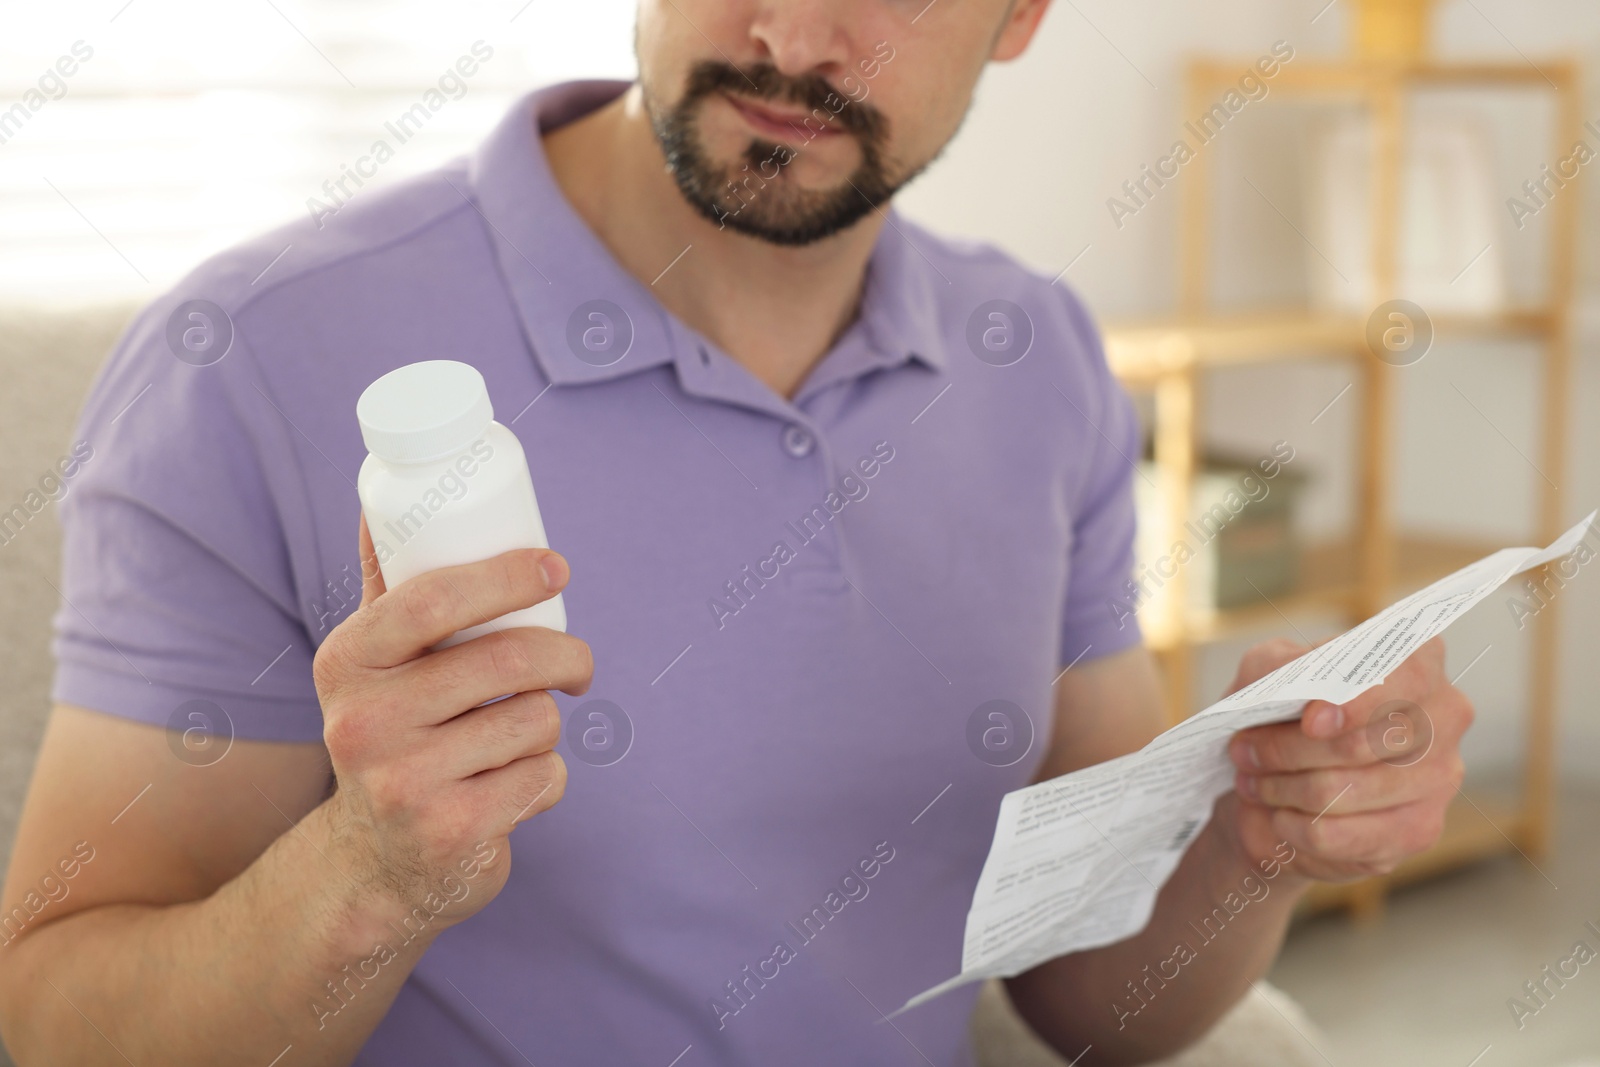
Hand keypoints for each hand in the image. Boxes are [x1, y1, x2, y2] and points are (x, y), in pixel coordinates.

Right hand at [310, 515, 591, 924]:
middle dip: (567, 655)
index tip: (556, 569)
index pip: (435, 597)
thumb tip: (377, 500)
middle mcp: (364, 722)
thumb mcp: (371, 665)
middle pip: (510, 659)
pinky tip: (512, 787)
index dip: (507, 575)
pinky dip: (548, 778)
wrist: (372, 864)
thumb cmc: (390, 736)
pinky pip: (546, 778)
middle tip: (576, 665)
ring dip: (547, 724)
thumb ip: (386, 588)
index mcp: (347, 663)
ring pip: (537, 718)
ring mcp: (405, 783)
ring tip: (515, 737)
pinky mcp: (452, 833)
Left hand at [1221, 636, 1471, 883]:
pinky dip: (1295, 827)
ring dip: (1283, 788)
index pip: (1409, 675)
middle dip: (1289, 750)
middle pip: (1365, 743)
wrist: (1276, 774)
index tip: (1311, 721)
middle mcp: (1445, 716)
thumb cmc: (1280, 710)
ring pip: (1347, 792)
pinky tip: (1280, 815)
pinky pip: (1344, 837)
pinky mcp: (1418, 829)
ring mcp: (1439, 777)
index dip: (1359, 702)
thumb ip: (1281, 666)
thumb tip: (1303, 689)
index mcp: (1418, 660)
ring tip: (1253, 781)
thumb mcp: (1268, 670)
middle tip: (1245, 751)